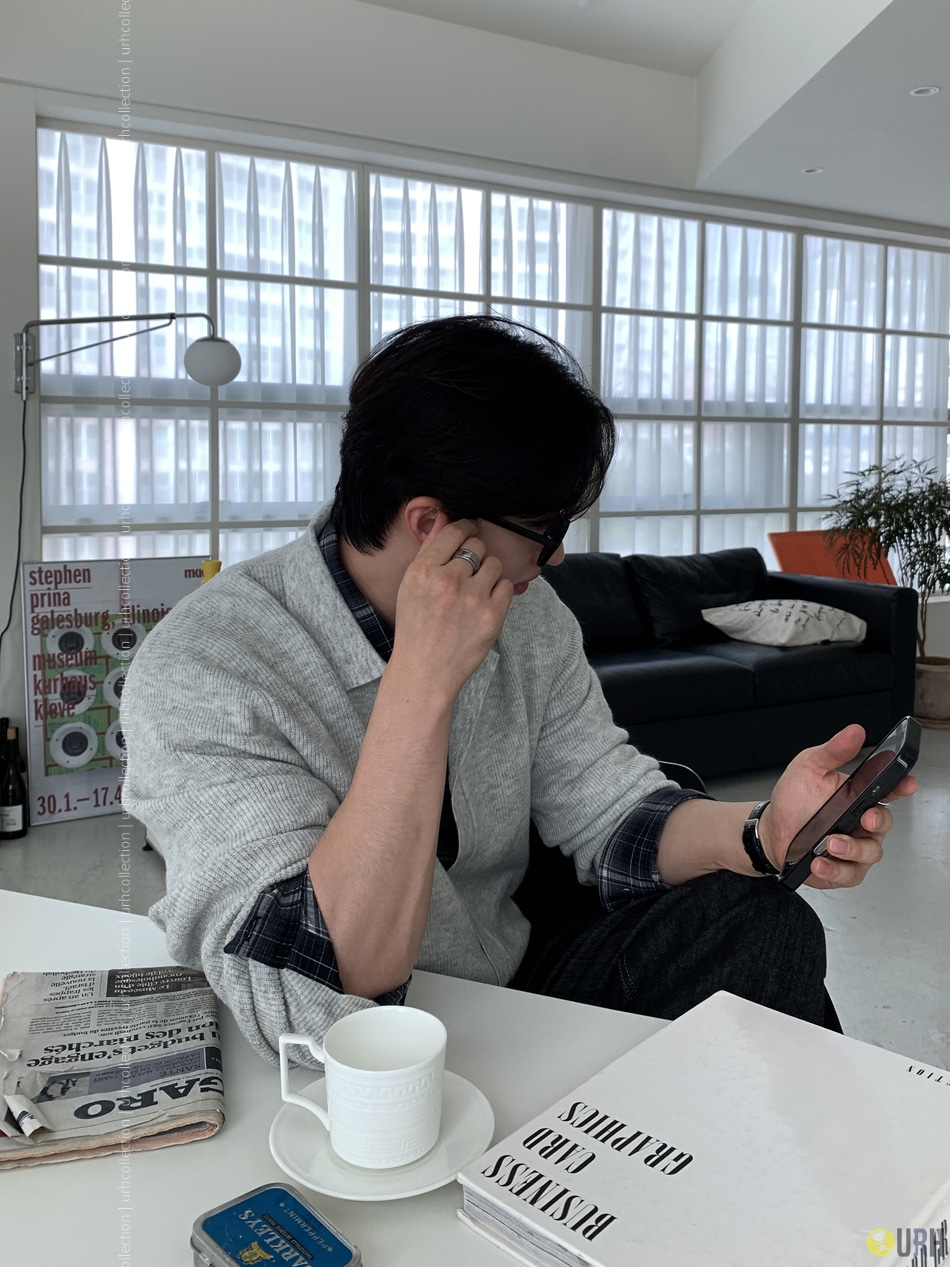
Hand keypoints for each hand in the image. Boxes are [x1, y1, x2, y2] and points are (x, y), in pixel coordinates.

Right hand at [391, 514, 513, 699]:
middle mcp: (447, 581)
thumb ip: (429, 551)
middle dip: (474, 556)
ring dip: (488, 574)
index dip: (466, 528)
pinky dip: (498, 593)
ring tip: (474, 592)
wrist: (425, 671)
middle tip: (467, 574)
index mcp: (423, 571)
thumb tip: (445, 518)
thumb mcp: (410, 586)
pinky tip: (483, 605)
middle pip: (476, 546)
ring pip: (494, 564)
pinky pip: (506, 586)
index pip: (454, 532)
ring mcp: (472, 599)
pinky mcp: (492, 616)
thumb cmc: (416, 628)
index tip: (469, 532)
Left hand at [761, 724, 917, 889]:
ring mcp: (853, 849)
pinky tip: (820, 863)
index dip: (902, 787)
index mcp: (858, 797)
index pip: (888, 790)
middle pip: (884, 824)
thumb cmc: (794, 800)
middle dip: (878, 822)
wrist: (771, 830)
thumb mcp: (809, 767)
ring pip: (869, 853)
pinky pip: (848, 874)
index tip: (906, 783)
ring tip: (830, 843)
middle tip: (865, 819)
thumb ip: (833, 751)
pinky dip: (835, 870)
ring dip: (852, 850)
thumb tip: (854, 732)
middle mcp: (860, 823)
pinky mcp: (841, 870)